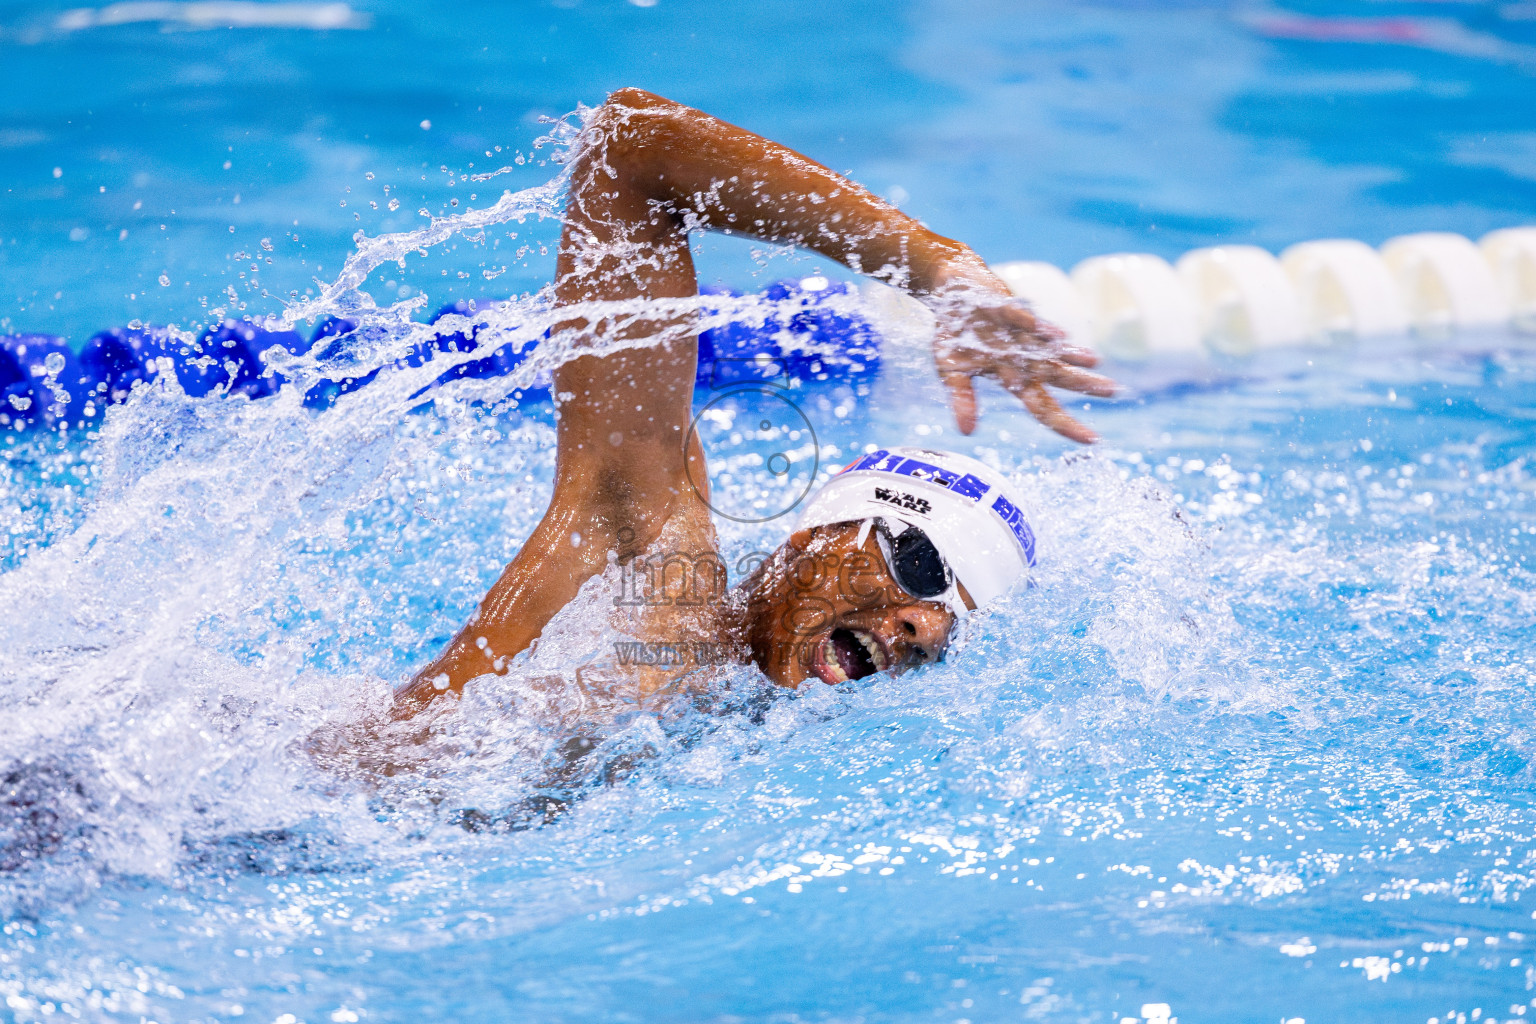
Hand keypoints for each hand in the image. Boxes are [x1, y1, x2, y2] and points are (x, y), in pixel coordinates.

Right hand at [925, 259, 1116, 442]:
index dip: (1065, 424)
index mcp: (1012, 376)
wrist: (953, 290)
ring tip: (1096, 361)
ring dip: (1070, 354)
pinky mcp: (1004, 309)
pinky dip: (1038, 328)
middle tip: (1114, 392)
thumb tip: (966, 434)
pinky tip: (1058, 336)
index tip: (1092, 440)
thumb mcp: (951, 372)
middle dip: (1084, 385)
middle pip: (1056, 376)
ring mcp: (1016, 333)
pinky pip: (1023, 320)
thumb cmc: (957, 335)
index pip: (1043, 407)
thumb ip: (962, 400)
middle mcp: (1022, 357)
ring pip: (1047, 347)